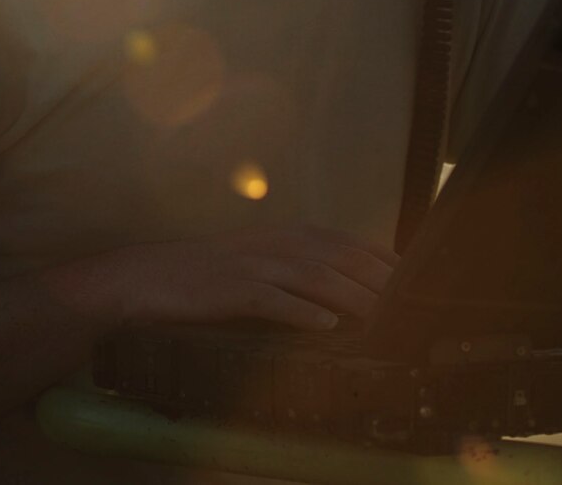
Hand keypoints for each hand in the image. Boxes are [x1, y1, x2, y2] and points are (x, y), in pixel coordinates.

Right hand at [50, 225, 397, 333]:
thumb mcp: (255, 264)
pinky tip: (326, 326)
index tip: (415, 278)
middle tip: (413, 301)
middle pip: (338, 256)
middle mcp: (271, 243)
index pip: (345, 241)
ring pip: (314, 276)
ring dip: (352, 296)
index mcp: (281, 234)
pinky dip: (302, 312)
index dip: (381, 258)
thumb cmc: (204, 278)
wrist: (146, 279)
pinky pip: (272, 299)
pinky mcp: (230, 289)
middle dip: (378, 278)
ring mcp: (251, 264)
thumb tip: (343, 295)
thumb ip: (295, 272)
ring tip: (383, 316)